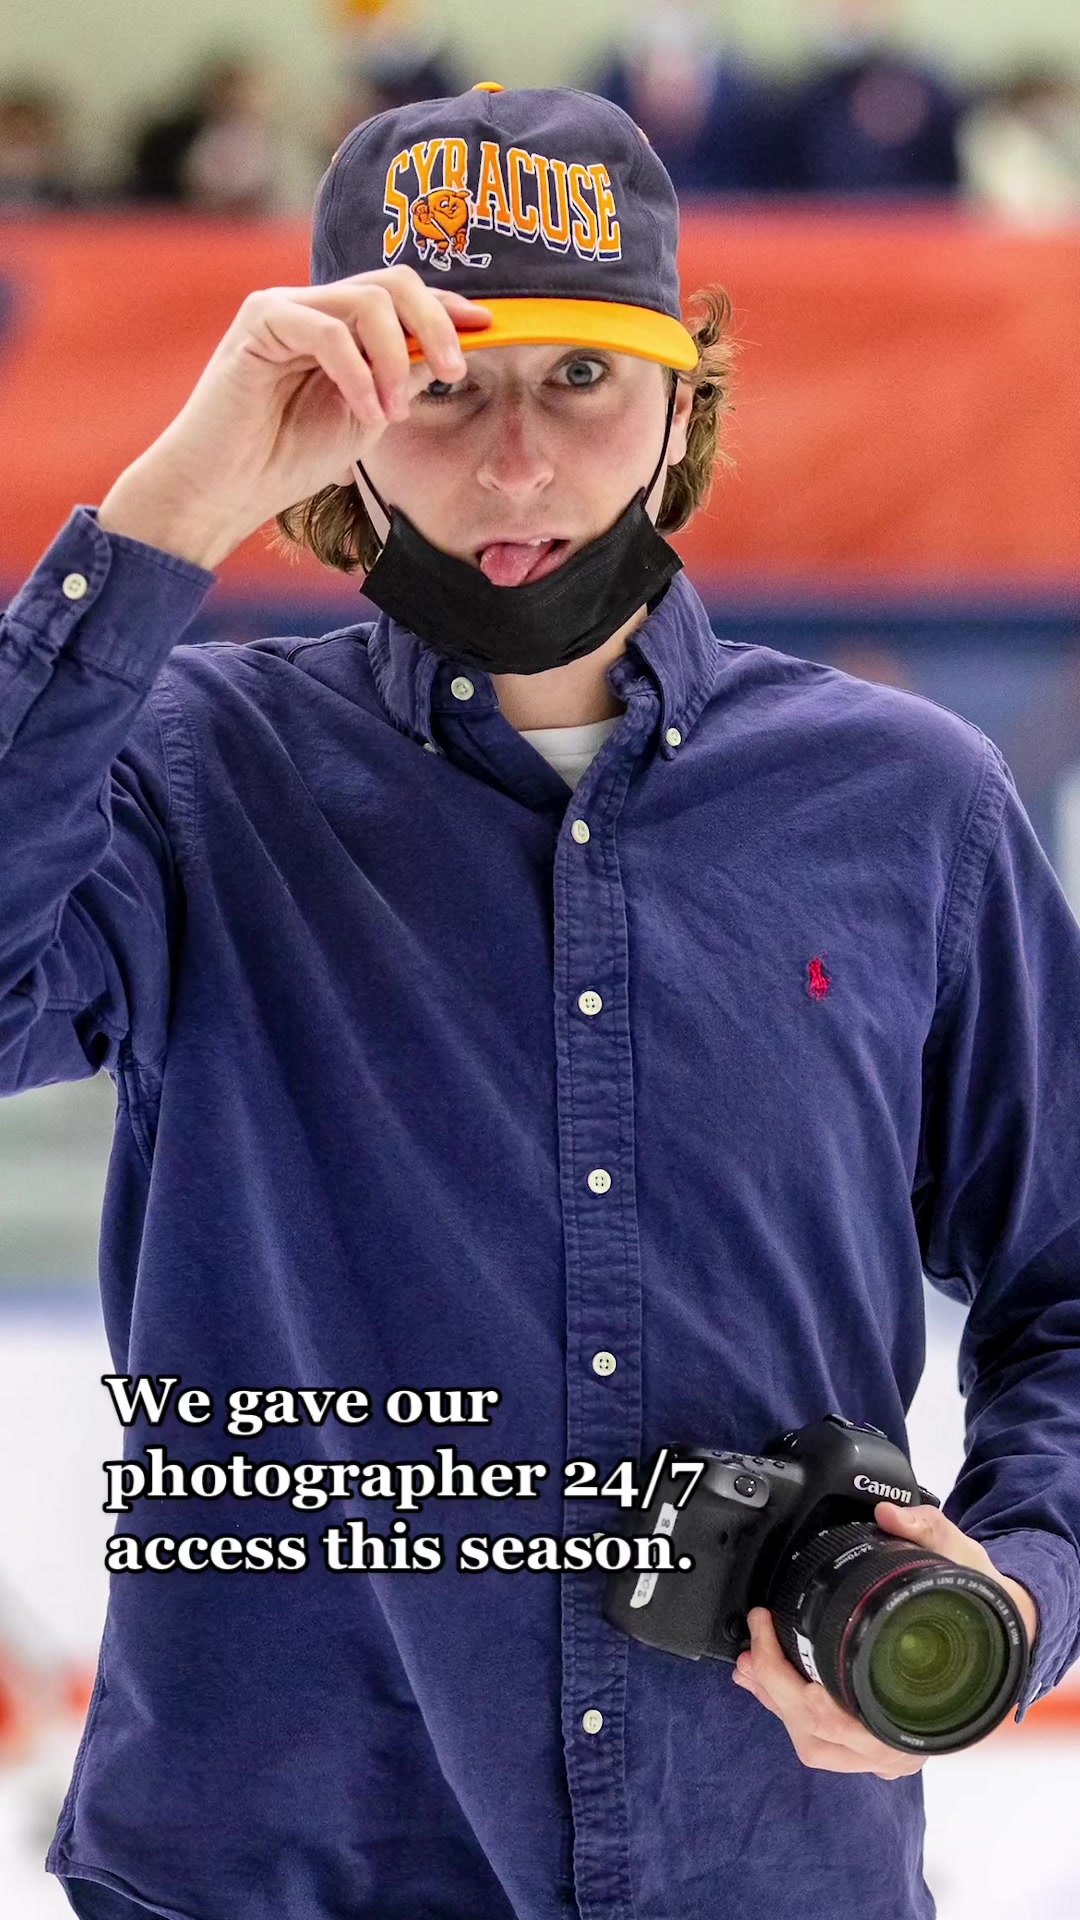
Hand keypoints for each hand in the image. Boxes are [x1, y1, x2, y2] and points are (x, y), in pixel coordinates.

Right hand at [97, 265, 493, 568]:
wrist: (225, 489)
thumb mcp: (368, 416)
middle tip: (455, 373)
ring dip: (395, 357)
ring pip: (367, 301)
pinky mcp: (259, 322)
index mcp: (341, 326)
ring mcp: (285, 307)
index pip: (403, 298)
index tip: (491, 330)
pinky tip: (367, 409)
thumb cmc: (287, 458)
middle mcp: (313, 306)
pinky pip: (329, 330)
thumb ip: (403, 375)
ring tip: (394, 411)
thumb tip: (451, 348)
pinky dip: (358, 371)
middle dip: (436, 322)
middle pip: (393, 282)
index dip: (449, 309)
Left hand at [731, 1501, 1038, 1778]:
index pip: (848, 1720)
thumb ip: (929, 1533)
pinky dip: (791, 1715)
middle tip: (752, 1644)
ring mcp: (889, 1747)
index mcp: (925, 1710)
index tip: (768, 1631)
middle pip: (820, 1736)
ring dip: (776, 1706)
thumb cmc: (983, 1607)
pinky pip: (824, 1745)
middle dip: (774, 1690)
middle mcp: (905, 1740)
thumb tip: (889, 1514)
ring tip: (750, 1663)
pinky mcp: (876, 1742)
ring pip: (817, 1747)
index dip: (795, 1683)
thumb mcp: (965, 1561)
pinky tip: (771, 1683)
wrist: (1005, 1632)